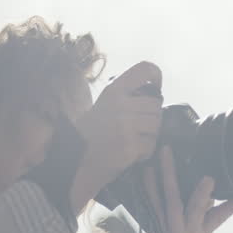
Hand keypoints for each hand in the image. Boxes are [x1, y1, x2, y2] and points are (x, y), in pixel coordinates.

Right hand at [69, 61, 163, 210]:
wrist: (76, 162)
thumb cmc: (91, 135)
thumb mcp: (103, 106)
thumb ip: (125, 97)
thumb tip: (155, 96)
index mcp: (113, 91)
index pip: (145, 69)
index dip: (156, 75)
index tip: (156, 87)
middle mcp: (120, 105)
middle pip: (156, 105)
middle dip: (152, 118)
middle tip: (139, 128)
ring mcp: (125, 126)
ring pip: (156, 125)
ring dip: (149, 136)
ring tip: (133, 141)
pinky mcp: (130, 146)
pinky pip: (151, 145)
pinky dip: (144, 152)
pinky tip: (130, 153)